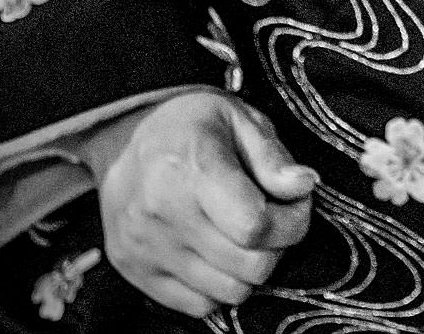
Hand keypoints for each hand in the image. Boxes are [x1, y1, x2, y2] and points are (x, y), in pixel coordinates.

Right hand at [100, 91, 318, 317]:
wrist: (120, 138)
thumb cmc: (186, 126)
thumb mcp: (237, 118)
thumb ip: (272, 157)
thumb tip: (303, 186)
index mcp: (192, 169)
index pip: (255, 226)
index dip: (291, 222)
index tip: (295, 206)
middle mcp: (163, 214)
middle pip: (250, 266)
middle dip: (277, 246)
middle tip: (272, 221)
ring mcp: (146, 248)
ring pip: (229, 292)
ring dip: (248, 270)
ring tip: (242, 237)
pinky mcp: (135, 270)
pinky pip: (198, 305)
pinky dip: (216, 286)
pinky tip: (214, 253)